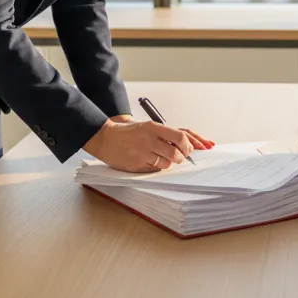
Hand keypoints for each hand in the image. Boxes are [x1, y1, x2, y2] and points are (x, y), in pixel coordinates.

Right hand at [84, 118, 207, 172]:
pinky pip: (155, 170)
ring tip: (163, 158)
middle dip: (181, 157)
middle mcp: (148, 140)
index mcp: (153, 127)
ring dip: (169, 163)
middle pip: (175, 153)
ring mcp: (142, 153)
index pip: (179, 137)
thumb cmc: (131, 133)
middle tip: (179, 157)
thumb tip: (190, 144)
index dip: (188, 145)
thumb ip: (167, 134)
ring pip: (167, 164)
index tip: (189, 149)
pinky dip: (157, 167)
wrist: (106, 138)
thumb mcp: (149, 127)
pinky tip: (151, 161)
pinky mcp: (136, 166)